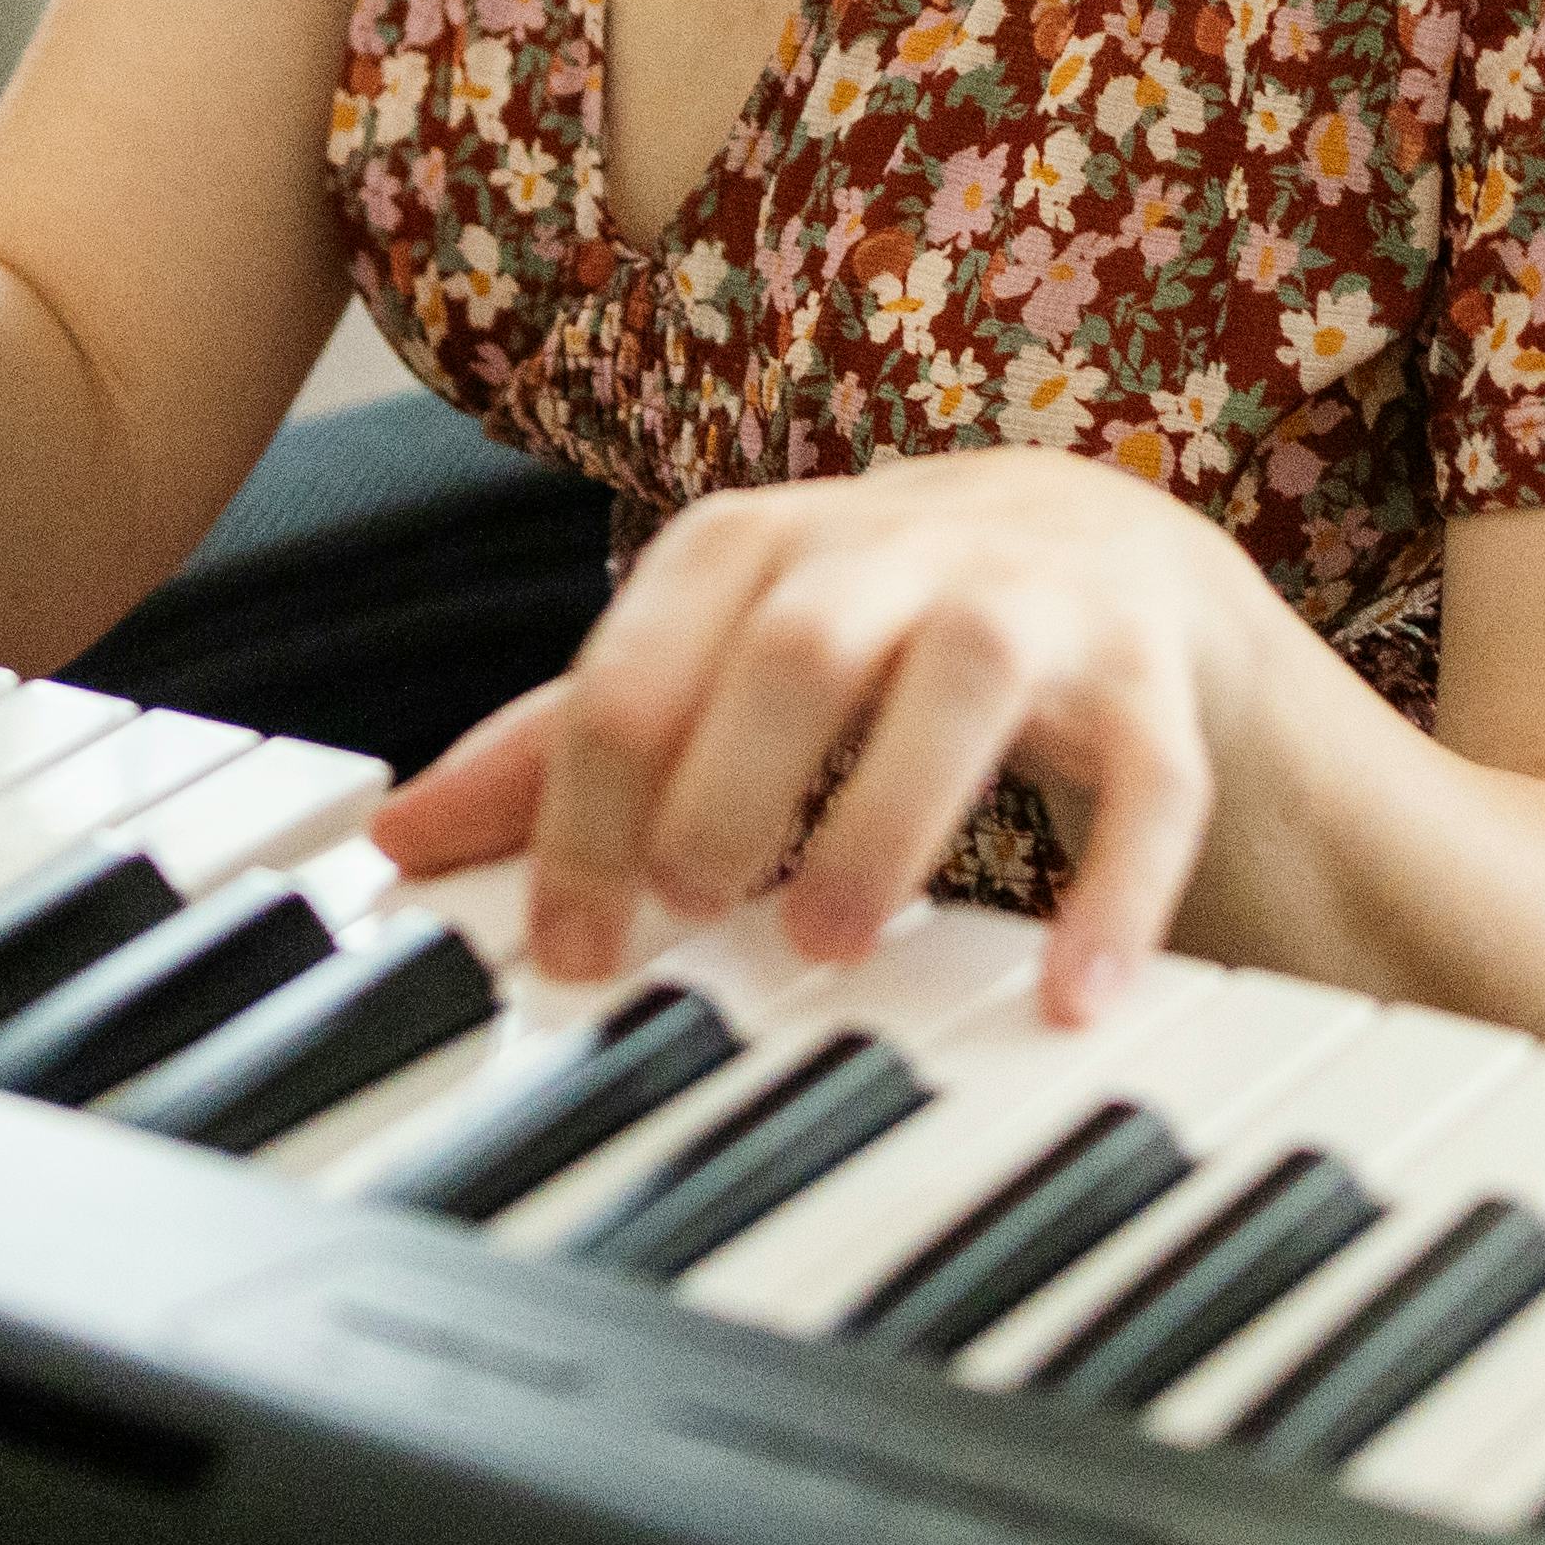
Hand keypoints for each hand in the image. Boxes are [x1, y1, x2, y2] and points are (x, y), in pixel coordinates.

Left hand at [368, 447, 1318, 1023]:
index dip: (589, 806)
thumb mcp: (709, 655)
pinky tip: (1070, 996)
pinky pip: (1146, 777)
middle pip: (799, 639)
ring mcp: (1033, 606)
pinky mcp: (1151, 682)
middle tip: (694, 905)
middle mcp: (895, 552)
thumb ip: (566, 745)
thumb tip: (394, 840)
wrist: (1108, 552)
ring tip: (833, 943)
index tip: (569, 950)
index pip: (643, 658)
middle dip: (732, 777)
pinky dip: (1115, 888)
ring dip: (891, 813)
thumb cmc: (869, 620)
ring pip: (966, 678)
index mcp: (758, 547)